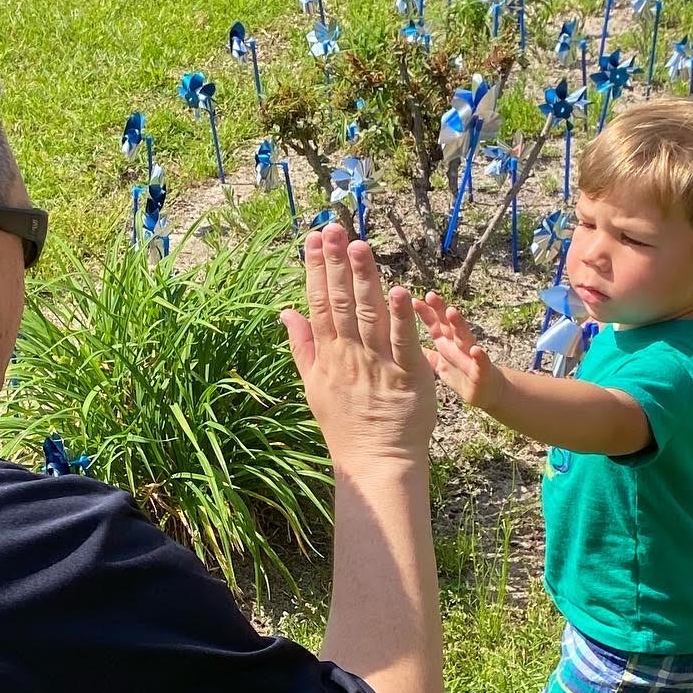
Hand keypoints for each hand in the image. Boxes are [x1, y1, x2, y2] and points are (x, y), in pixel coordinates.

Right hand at [280, 225, 438, 469]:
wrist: (375, 462)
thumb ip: (301, 346)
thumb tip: (285, 312)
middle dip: (336, 264)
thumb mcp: (313, 386)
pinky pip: (404, 342)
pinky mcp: (407, 376)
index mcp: (328, 356)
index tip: (314, 238)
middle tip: (335, 229)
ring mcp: (378, 364)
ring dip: (365, 280)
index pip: (318, 304)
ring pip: (370, 315)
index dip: (316, 269)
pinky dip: (402, 318)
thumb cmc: (346, 426)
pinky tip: (399, 291)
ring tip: (360, 247)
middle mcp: (349, 355)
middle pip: (340, 302)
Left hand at [415, 290, 504, 410]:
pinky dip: (480, 357)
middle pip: (449, 325)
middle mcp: (458, 345)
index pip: (434, 324)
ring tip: (452, 312)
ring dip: (459, 325)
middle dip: (440, 310)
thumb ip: (425, 352)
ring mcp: (471, 357)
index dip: (425, 312)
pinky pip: (482, 364)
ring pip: (465, 338)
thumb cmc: (462, 374)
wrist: (488, 392)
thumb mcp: (439, 363)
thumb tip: (402, 345)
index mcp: (446, 343)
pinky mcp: (482, 372)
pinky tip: (476, 350)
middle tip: (431, 295)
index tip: (413, 299)